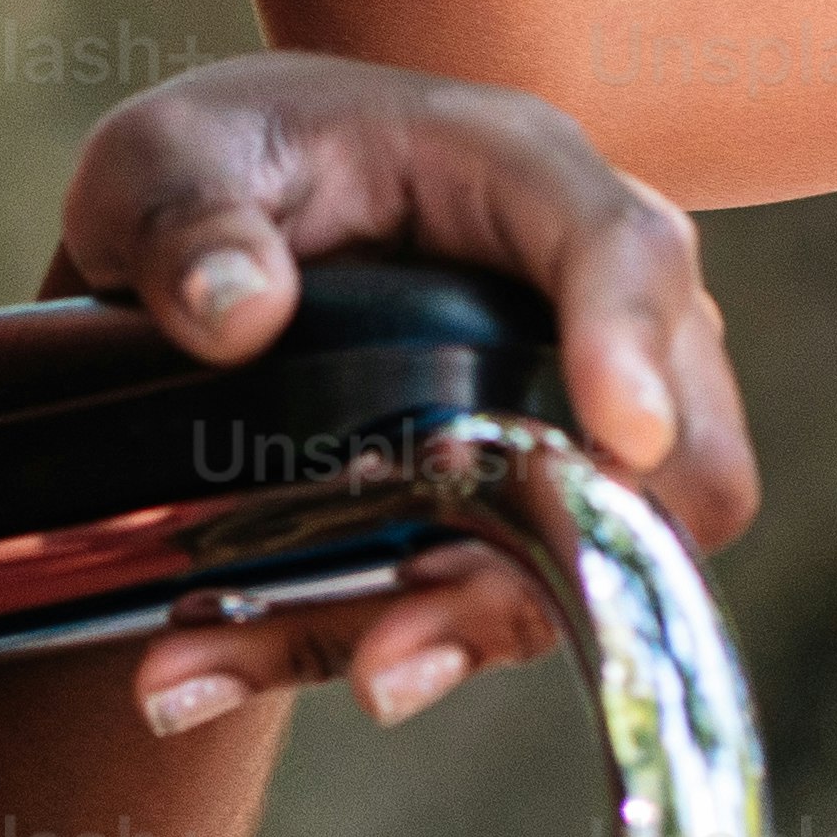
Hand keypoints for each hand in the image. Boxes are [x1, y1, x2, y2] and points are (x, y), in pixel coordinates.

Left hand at [36, 52, 755, 733]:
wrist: (191, 246)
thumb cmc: (212, 165)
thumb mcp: (162, 159)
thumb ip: (187, 218)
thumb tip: (238, 309)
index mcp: (513, 175)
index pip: (625, 248)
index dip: (638, 343)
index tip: (629, 437)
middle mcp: (567, 304)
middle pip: (674, 441)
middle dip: (590, 546)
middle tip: (445, 607)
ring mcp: (551, 418)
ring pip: (582, 558)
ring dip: (462, 630)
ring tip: (358, 677)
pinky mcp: (496, 511)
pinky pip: (472, 607)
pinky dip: (364, 649)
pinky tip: (210, 671)